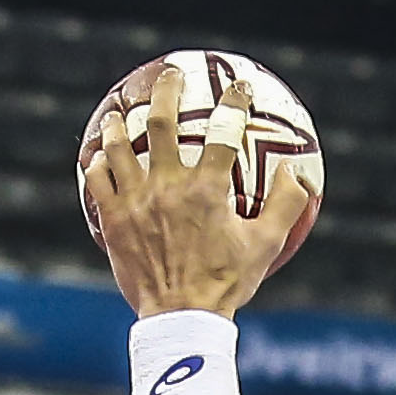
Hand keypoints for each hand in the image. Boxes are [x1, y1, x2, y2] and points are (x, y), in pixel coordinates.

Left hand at [83, 61, 316, 317]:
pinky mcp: (114, 218)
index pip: (224, 131)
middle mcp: (169, 185)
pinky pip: (98, 179)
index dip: (235, 102)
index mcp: (208, 189)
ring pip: (120, 145)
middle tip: (171, 76)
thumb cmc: (226, 282)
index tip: (241, 87)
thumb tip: (297, 171)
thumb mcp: (266, 246)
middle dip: (167, 90)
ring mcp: (137, 200)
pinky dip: (98, 163)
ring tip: (122, 115)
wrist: (182, 318)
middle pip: (161, 121)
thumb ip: (285, 204)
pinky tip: (99, 157)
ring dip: (121, 123)